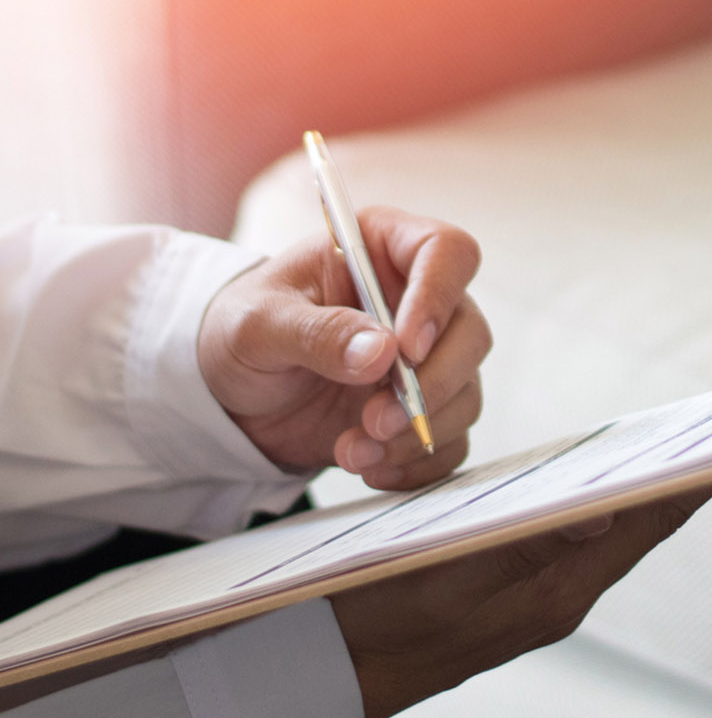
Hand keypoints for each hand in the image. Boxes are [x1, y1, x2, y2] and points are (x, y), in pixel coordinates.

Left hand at [199, 208, 488, 488]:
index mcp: (381, 250)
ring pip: (465, 393)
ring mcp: (428, 359)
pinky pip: (451, 440)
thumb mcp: (256, 324)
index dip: (439, 297)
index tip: (406, 348)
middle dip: (431, 386)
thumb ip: (315, 332)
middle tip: (376, 420)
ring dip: (416, 432)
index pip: (447, 253)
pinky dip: (416, 464)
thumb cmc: (242, 332)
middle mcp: (417, 300)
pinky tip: (369, 466)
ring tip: (353, 451)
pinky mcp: (425, 409)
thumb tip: (381, 352)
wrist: (235, 394)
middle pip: (470, 333)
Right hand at [329, 485, 711, 717]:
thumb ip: (525, 544)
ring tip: (690, 434)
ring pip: (616, 525)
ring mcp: (541, 592)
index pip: (653, 519)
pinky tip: (605, 469)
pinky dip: (604, 494)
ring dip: (651, 481)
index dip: (705, 473)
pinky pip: (579, 531)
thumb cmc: (371, 624)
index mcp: (557, 590)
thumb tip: (611, 509)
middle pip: (646, 518)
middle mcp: (562, 592)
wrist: (320, 673)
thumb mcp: (442, 576)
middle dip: (690, 469)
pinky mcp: (515, 587)